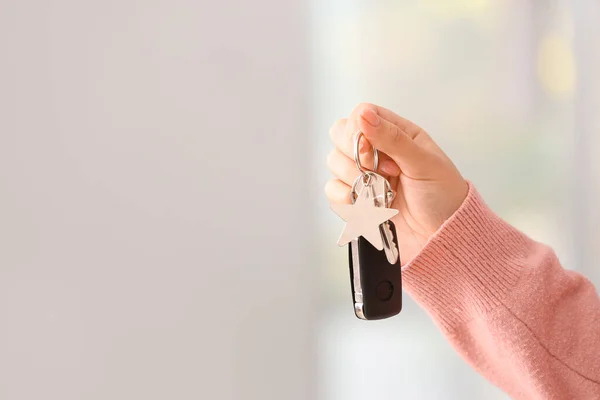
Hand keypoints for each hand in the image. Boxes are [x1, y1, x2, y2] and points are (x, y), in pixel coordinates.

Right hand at [325, 103, 467, 264]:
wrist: (443, 237)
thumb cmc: (444, 197)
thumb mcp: (424, 162)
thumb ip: (392, 138)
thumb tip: (364, 115)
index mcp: (397, 133)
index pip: (361, 115)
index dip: (358, 130)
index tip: (372, 150)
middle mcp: (377, 151)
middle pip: (340, 135)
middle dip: (354, 154)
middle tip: (379, 171)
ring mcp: (364, 174)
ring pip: (334, 162)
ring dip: (355, 178)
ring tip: (381, 191)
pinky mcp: (356, 198)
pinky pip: (333, 191)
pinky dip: (346, 198)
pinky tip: (368, 203)